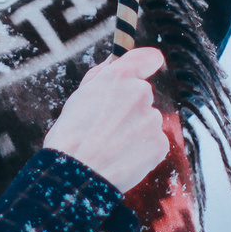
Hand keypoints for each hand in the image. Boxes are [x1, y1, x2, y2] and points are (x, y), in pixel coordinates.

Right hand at [42, 47, 169, 193]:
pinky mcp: (160, 144)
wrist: (77, 173)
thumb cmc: (71, 135)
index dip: (146, 64)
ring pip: (147, 121)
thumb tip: (114, 62)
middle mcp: (140, 93)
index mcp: (119, 77)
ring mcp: (152, 119)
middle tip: (106, 126)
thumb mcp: (80, 96)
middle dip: (129, 107)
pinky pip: (153, 143)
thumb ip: (102, 75)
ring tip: (110, 146)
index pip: (149, 58)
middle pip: (143, 95)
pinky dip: (141, 150)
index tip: (142, 71)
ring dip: (134, 130)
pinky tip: (121, 158)